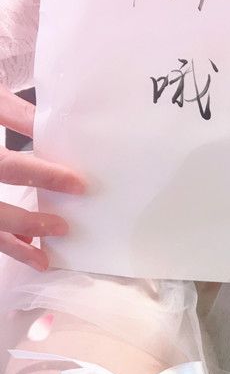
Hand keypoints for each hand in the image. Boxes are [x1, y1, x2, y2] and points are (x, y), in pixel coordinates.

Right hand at [0, 84, 87, 271]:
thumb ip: (13, 113)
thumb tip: (51, 128)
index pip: (8, 167)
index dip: (44, 176)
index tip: (77, 185)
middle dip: (28, 222)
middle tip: (62, 228)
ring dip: (12, 245)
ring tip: (42, 260)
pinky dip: (2, 237)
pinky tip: (21, 241)